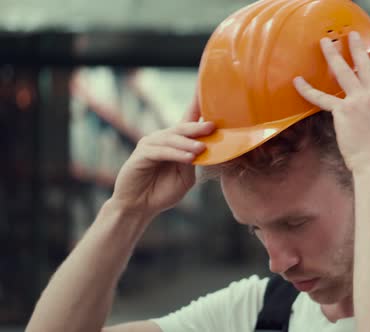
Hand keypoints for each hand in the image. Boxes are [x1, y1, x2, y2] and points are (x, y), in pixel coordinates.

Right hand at [111, 101, 214, 218]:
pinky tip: (189, 158)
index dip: (196, 106)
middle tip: (212, 127)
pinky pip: (161, 152)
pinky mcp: (141, 154)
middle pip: (181, 128)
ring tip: (202, 148)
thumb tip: (205, 147)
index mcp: (175, 142)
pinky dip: (176, 154)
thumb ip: (194, 162)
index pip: (187, 120)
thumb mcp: (185, 177)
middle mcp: (161, 139)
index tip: (206, 92)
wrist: (139, 207)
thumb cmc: (162, 192)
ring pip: (171, 139)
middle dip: (197, 127)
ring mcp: (150, 145)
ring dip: (188, 143)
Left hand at [293, 31, 369, 172]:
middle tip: (351, 36)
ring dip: (333, 55)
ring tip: (326, 43)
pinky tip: (298, 81)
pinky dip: (307, 89)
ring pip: (344, 72)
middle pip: (366, 66)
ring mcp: (360, 101)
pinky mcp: (344, 111)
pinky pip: (321, 97)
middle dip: (358, 48)